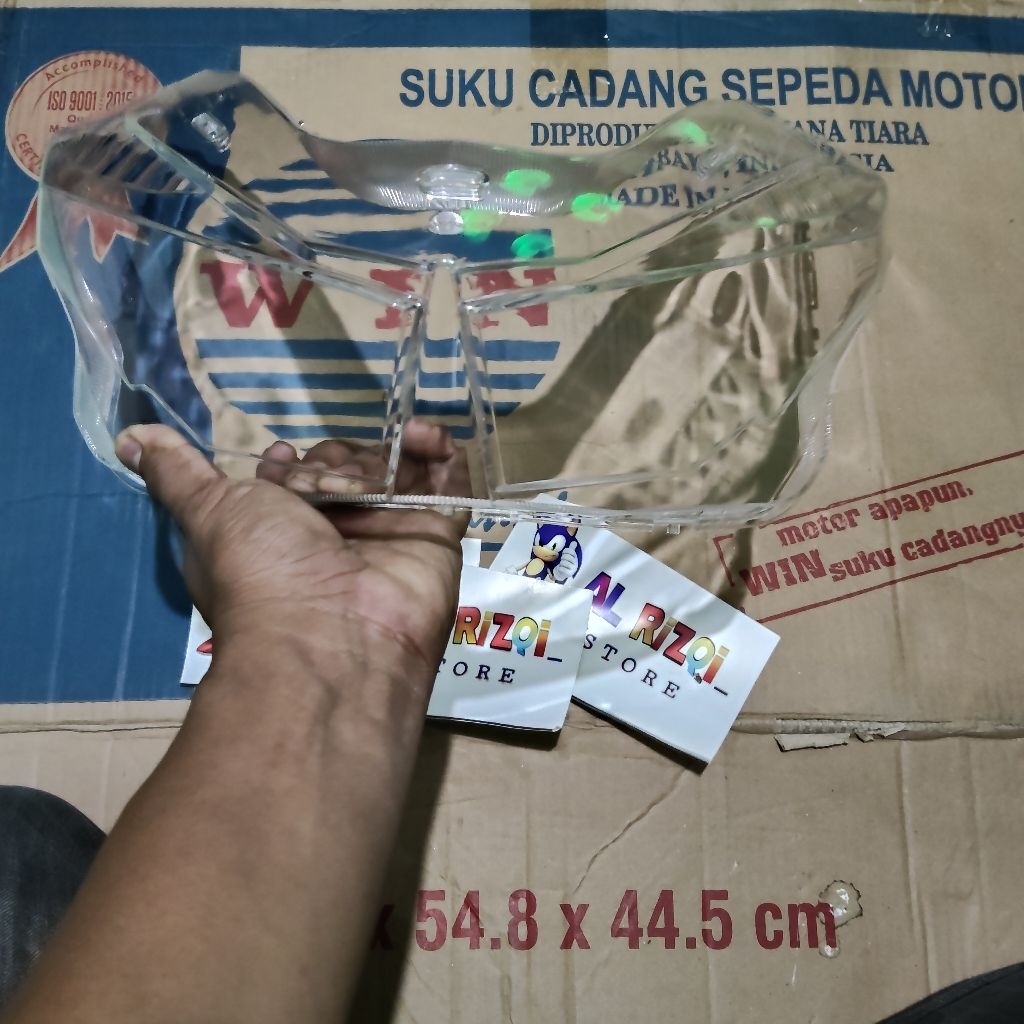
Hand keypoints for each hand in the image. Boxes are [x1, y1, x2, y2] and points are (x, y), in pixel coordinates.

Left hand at [114, 421, 470, 683]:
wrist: (330, 636)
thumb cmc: (262, 572)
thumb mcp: (209, 511)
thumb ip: (177, 473)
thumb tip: (128, 437)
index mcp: (286, 534)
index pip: (298, 480)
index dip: (293, 465)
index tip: (282, 462)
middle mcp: (339, 536)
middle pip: (350, 468)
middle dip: (337, 461)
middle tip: (328, 483)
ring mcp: (392, 537)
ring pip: (397, 471)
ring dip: (390, 451)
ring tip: (379, 462)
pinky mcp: (438, 538)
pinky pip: (450, 486)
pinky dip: (444, 457)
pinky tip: (426, 436)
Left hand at [551, 542, 578, 583]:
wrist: (565, 573)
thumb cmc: (567, 562)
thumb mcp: (569, 555)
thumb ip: (571, 549)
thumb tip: (574, 541)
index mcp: (575, 558)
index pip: (571, 551)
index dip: (566, 551)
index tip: (564, 553)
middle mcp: (575, 563)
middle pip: (567, 557)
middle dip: (563, 557)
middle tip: (563, 559)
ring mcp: (573, 569)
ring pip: (564, 562)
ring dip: (561, 563)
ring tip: (562, 564)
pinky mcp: (569, 573)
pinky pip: (562, 568)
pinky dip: (560, 568)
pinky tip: (561, 568)